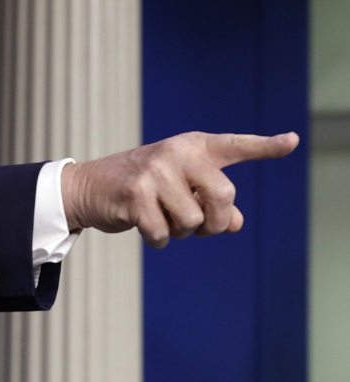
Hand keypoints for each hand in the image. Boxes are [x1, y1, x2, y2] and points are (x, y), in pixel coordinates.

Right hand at [60, 132, 299, 248]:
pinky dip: (158, 240)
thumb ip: (212, 205)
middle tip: (196, 225)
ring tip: (161, 218)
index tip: (292, 141)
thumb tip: (234, 224)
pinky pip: (164, 233)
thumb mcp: (180, 191)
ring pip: (192, 221)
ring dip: (180, 232)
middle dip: (214, 221)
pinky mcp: (134, 194)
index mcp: (192, 147)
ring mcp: (154, 171)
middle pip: (223, 196)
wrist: (88, 187)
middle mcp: (175, 153)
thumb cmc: (142, 189)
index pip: (235, 146)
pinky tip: (144, 227)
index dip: (266, 146)